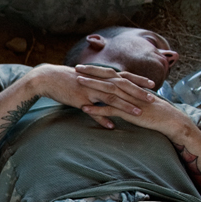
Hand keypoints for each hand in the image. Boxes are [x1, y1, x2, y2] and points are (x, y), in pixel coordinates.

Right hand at [27, 64, 156, 127]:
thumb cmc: (66, 78)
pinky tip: (111, 126)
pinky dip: (102, 118)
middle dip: (138, 93)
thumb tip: (107, 85)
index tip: (152, 85)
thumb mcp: (85, 77)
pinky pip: (94, 111)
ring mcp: (90, 91)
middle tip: (152, 99)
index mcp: (101, 75)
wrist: (48, 78)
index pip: (124, 77)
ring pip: (111, 99)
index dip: (139, 80)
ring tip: (138, 113)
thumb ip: (98, 82)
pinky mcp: (80, 100)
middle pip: (122, 87)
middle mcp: (98, 81)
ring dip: (125, 106)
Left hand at [75, 71, 194, 144]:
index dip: (98, 70)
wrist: (169, 119)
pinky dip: (97, 109)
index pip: (112, 74)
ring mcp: (129, 100)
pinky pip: (110, 110)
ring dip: (92, 85)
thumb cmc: (153, 111)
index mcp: (131, 86)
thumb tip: (117, 94)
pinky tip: (84, 108)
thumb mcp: (138, 100)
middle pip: (108, 78)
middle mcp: (129, 89)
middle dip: (92, 72)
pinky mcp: (129, 112)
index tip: (85, 66)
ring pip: (108, 90)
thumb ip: (128, 95)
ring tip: (78, 82)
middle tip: (77, 68)